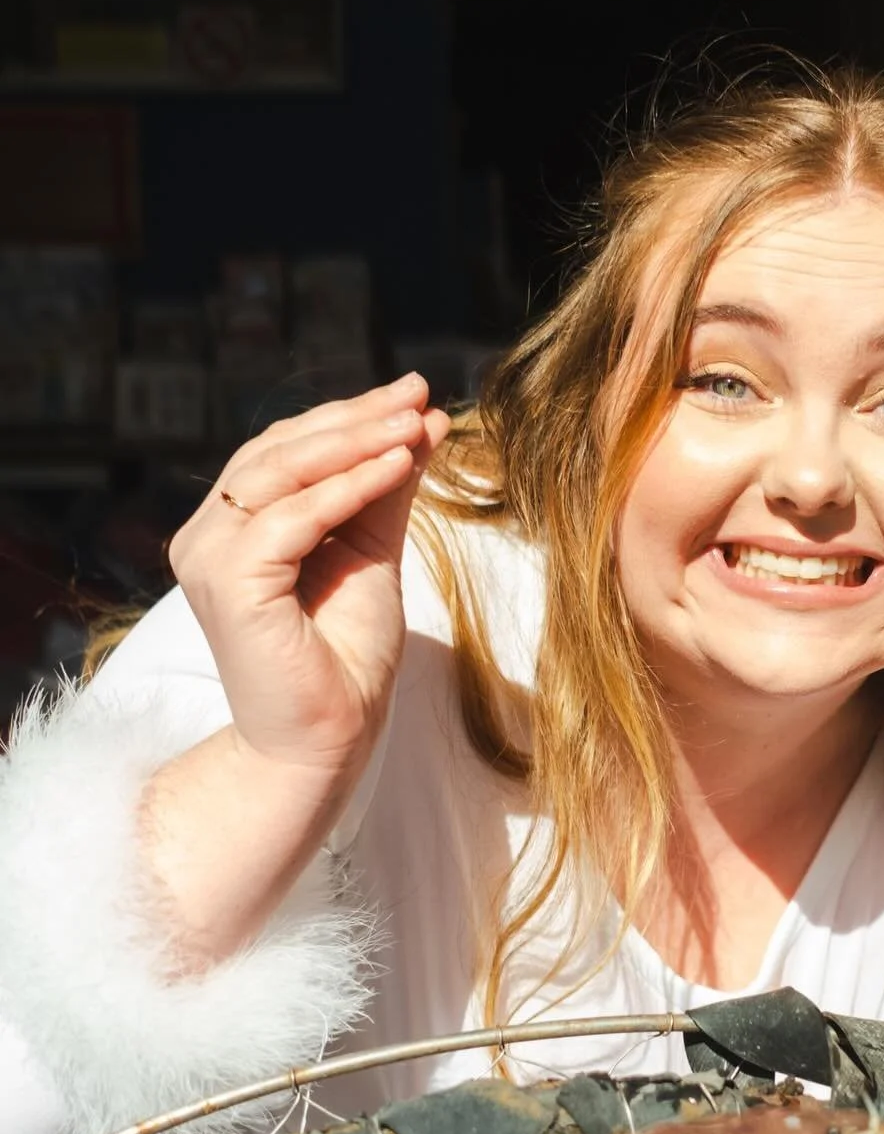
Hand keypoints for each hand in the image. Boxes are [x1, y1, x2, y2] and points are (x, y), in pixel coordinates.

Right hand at [168, 374, 450, 782]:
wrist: (328, 740)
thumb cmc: (344, 657)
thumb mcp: (372, 553)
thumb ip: (387, 488)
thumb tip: (426, 417)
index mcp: (233, 527)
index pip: (287, 448)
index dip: (350, 416)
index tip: (414, 393)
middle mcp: (207, 536)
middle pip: (281, 450)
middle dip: (356, 419)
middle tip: (417, 394)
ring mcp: (208, 558)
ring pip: (282, 474)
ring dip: (355, 443)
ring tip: (415, 423)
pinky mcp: (226, 584)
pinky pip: (292, 519)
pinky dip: (348, 488)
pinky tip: (399, 467)